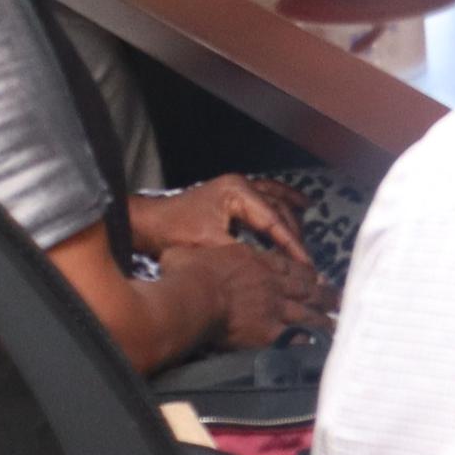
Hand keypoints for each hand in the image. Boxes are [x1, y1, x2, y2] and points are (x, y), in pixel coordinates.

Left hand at [131, 176, 312, 266]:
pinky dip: (283, 200)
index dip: (290, 245)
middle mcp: (241, 185)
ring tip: (308, 235)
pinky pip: (266, 194)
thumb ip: (242, 255)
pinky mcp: (232, 193)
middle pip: (277, 210)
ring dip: (292, 218)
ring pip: (275, 201)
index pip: (272, 220)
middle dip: (293, 235)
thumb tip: (270, 269)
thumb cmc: (172, 233)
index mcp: (236, 192)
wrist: (146, 223)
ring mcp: (237, 187)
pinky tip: (299, 204)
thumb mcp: (209, 247)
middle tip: (305, 261)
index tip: (305, 264)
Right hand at [169, 232, 335, 348]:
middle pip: (306, 287)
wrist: (193, 296)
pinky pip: (294, 337)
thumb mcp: (187, 253)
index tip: (316, 277)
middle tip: (338, 299)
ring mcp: (273, 307)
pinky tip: (317, 345)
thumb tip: (177, 255)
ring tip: (336, 324)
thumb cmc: (186, 273)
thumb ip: (193, 254)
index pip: (287, 266)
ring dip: (324, 318)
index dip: (304, 272)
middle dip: (325, 294)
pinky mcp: (268, 331)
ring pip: (307, 312)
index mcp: (254, 261)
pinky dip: (307, 341)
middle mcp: (271, 282)